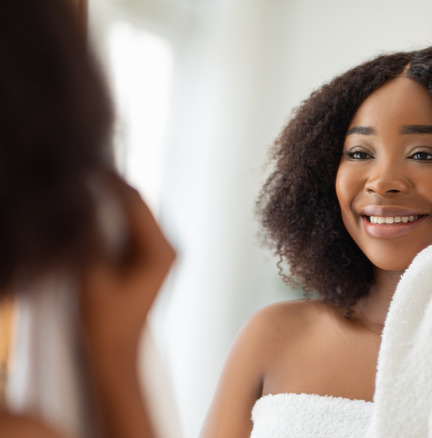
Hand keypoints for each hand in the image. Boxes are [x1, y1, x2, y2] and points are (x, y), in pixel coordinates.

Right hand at [78, 175, 175, 360]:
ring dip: (111, 200)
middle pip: (138, 203)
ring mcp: (163, 250)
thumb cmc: (106, 321)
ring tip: (84, 186)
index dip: (109, 181)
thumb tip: (86, 203)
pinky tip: (92, 210)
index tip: (86, 166)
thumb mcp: (92, 277)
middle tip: (81, 172)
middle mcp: (170, 246)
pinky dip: (112, 215)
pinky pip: (131, 224)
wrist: (116, 350)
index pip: (135, 202)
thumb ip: (91, 240)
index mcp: (162, 250)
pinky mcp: (151, 255)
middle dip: (110, 187)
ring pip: (134, 211)